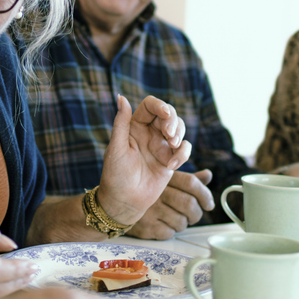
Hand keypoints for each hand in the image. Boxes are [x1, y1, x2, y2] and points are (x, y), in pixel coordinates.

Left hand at [96, 95, 192, 224]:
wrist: (124, 202)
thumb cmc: (115, 175)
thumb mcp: (116, 148)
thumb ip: (121, 122)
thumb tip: (120, 96)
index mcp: (134, 125)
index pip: (150, 106)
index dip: (160, 106)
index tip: (165, 114)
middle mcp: (149, 132)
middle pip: (169, 114)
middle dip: (173, 121)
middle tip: (169, 135)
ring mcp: (161, 146)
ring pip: (179, 129)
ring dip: (180, 134)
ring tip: (172, 146)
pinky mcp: (170, 160)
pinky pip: (184, 149)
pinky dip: (182, 155)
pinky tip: (171, 166)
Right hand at [126, 169, 213, 238]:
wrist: (112, 204)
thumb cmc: (143, 191)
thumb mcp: (163, 179)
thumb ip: (187, 179)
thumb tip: (207, 176)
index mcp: (163, 177)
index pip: (191, 183)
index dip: (205, 194)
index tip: (209, 204)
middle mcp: (157, 192)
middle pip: (189, 204)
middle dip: (197, 214)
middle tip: (194, 216)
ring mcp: (151, 210)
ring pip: (181, 222)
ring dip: (184, 224)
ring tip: (178, 220)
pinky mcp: (145, 227)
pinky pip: (168, 233)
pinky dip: (171, 231)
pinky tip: (165, 226)